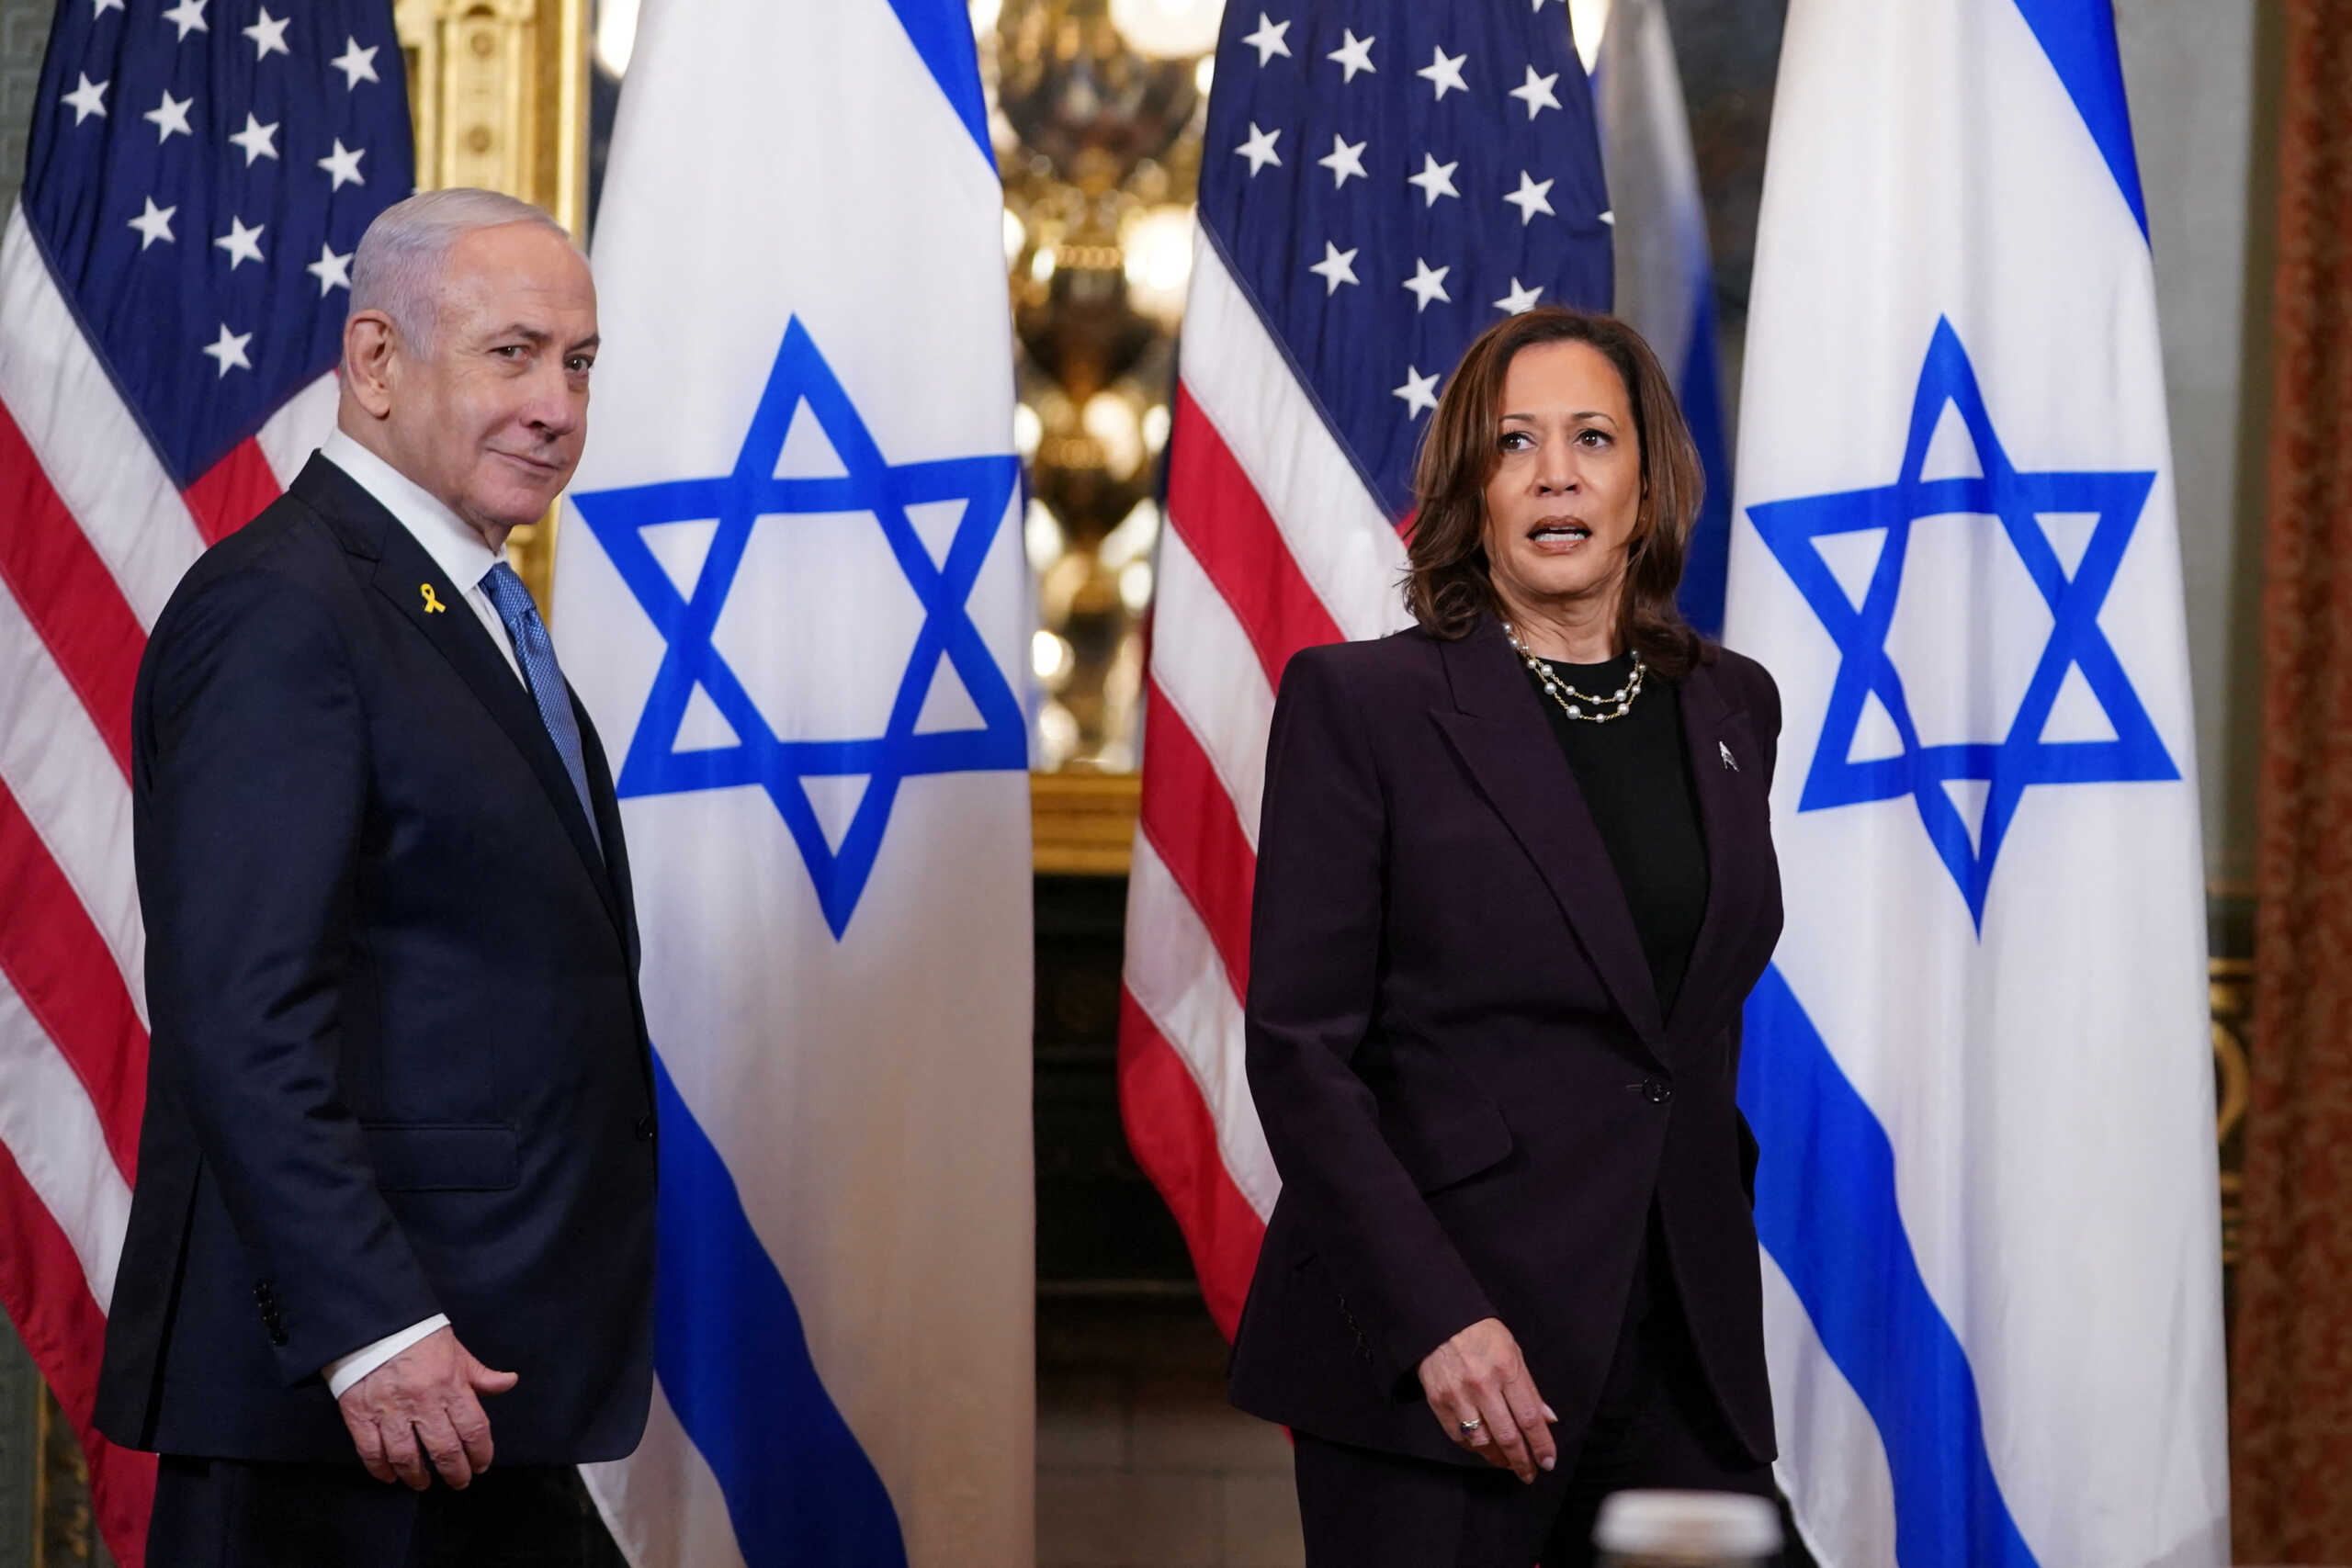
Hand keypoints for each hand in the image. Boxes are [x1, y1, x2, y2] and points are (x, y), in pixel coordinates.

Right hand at [335, 1326, 517, 1489]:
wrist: (375, 1323)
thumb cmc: (421, 1338)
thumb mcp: (457, 1352)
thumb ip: (481, 1375)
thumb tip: (509, 1382)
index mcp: (450, 1385)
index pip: (473, 1429)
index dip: (480, 1452)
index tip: (481, 1465)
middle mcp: (422, 1401)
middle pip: (443, 1450)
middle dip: (455, 1472)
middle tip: (458, 1481)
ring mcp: (389, 1410)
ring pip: (406, 1457)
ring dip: (417, 1477)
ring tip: (423, 1483)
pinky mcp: (359, 1415)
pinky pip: (371, 1451)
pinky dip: (381, 1469)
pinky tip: (390, 1477)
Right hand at [1416, 1317, 1557, 1482]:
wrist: (1439, 1320)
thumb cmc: (1482, 1334)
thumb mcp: (1513, 1352)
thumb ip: (1530, 1389)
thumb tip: (1548, 1420)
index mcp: (1507, 1369)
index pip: (1529, 1418)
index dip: (1541, 1445)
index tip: (1548, 1462)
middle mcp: (1483, 1385)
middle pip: (1508, 1436)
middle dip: (1522, 1461)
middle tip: (1529, 1473)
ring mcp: (1458, 1395)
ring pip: (1482, 1442)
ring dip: (1499, 1459)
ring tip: (1508, 1463)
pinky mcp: (1438, 1401)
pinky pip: (1459, 1436)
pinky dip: (1474, 1448)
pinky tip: (1484, 1449)